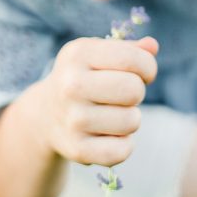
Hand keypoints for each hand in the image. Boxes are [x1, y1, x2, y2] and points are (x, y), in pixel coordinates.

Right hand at [38, 35, 157, 167]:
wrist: (45, 114)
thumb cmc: (83, 79)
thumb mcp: (97, 56)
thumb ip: (129, 49)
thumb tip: (152, 46)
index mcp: (77, 54)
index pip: (132, 59)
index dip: (147, 67)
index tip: (139, 73)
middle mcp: (71, 85)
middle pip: (133, 90)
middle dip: (136, 93)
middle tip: (121, 96)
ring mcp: (73, 118)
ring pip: (132, 121)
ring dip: (129, 119)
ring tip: (111, 115)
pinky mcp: (77, 148)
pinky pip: (122, 150)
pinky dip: (123, 145)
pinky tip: (108, 136)